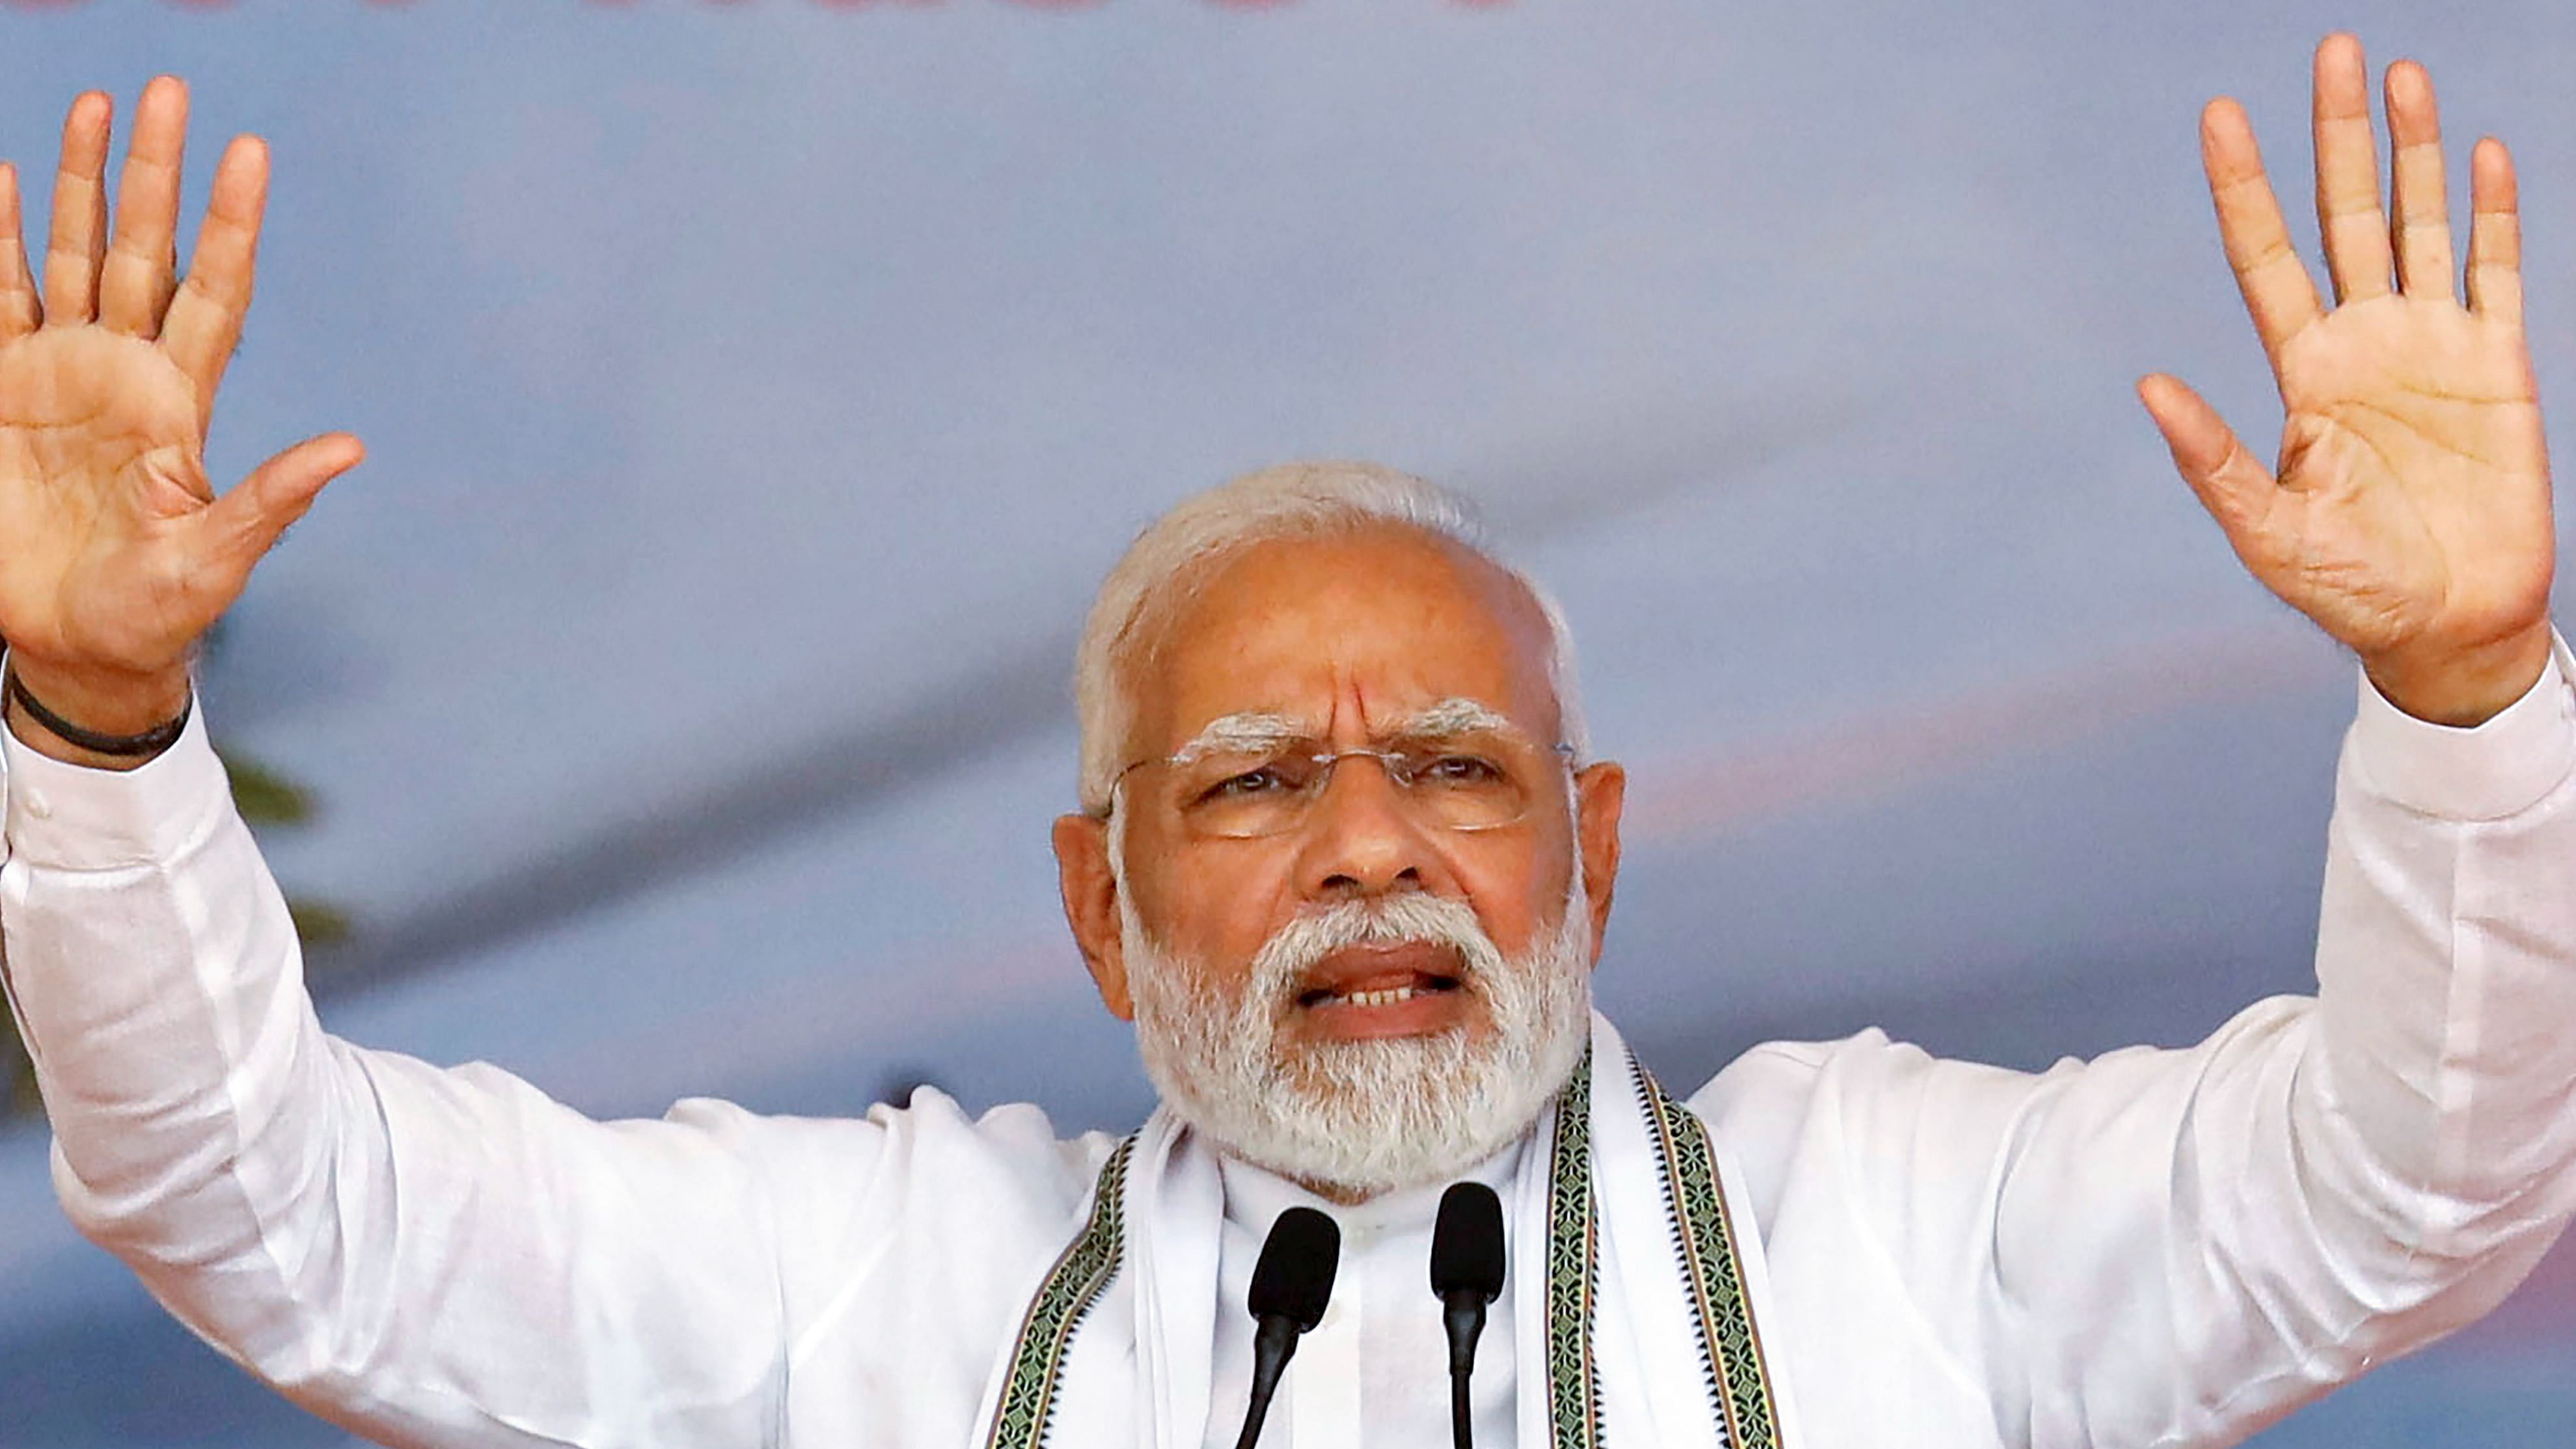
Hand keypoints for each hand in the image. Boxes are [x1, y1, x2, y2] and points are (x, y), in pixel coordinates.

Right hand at [0, 77, 359, 750]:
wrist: (78, 647)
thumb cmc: (156, 613)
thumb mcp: (219, 560)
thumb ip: (273, 499)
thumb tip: (351, 450)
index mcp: (181, 403)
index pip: (214, 291)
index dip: (229, 224)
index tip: (250, 152)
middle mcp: (126, 372)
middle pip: (145, 249)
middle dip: (156, 171)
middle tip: (170, 89)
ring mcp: (62, 374)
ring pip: (77, 254)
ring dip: (86, 182)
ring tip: (98, 103)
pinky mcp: (1, 392)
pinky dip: (2, 236)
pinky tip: (9, 177)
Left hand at [2140, 35, 2553, 726]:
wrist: (2447, 627)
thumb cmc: (2350, 589)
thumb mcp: (2268, 531)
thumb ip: (2214, 461)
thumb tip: (2151, 389)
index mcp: (2303, 373)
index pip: (2265, 257)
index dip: (2245, 187)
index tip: (2220, 114)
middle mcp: (2364, 341)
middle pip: (2344, 214)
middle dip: (2335, 135)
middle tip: (2331, 49)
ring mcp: (2433, 344)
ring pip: (2418, 221)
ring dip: (2412, 149)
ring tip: (2397, 73)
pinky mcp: (2500, 364)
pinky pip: (2495, 269)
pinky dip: (2490, 211)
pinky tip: (2483, 152)